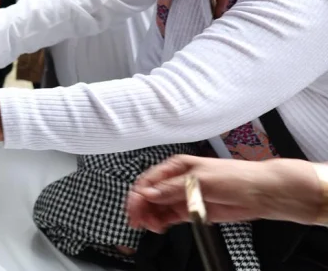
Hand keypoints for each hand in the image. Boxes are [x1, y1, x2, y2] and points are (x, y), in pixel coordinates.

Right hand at [126, 155, 322, 232]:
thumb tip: (150, 193)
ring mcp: (184, 196)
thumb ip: (172, 188)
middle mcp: (176, 181)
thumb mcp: (200, 179)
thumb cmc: (234, 177)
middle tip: (138, 222)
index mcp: (176, 167)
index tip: (134, 209)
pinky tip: (160, 227)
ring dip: (151, 217)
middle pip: (150, 195)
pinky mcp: (192, 210)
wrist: (259, 193)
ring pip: (158, 207)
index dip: (138, 195)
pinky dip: (162, 222)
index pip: (148, 181)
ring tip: (151, 227)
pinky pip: (170, 216)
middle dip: (142, 208)